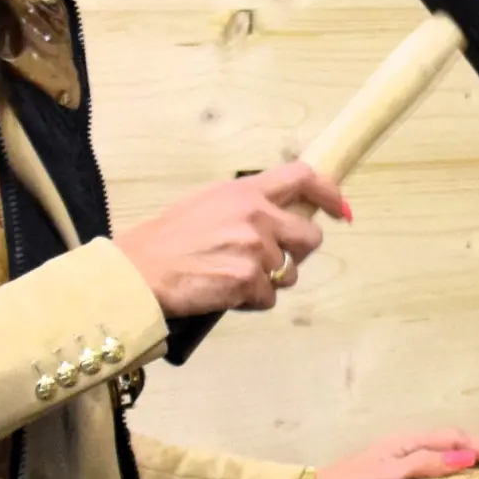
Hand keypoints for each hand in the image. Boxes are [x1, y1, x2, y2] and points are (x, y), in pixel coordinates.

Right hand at [116, 163, 348, 316]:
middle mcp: (255, 215)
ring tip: (230, 275)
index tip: (340, 207)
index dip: (328, 192)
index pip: (303, 178)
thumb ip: (247, 205)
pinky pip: (269, 297)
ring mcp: (253, 248)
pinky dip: (250, 300)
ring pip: (289, 273)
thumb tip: (282, 214)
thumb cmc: (168, 241)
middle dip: (298, 252)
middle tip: (271, 260)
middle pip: (310, 236)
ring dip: (267, 280)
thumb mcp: (208, 204)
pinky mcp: (247, 280)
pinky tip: (223, 291)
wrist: (139, 271)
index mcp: (244, 191)